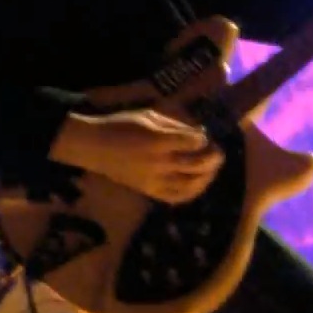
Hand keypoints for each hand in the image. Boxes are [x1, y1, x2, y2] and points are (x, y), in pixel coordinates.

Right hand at [51, 115, 224, 204]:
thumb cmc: (121, 125)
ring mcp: (155, 181)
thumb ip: (176, 124)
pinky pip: (178, 197)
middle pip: (198, 164)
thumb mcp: (149, 115)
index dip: (204, 139)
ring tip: (211, 168)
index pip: (194, 142)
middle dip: (214, 157)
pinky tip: (199, 184)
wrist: (94, 147)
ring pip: (192, 184)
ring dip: (208, 176)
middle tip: (218, 152)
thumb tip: (200, 132)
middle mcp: (160, 163)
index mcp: (159, 141)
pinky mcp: (150, 192)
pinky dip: (193, 192)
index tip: (205, 136)